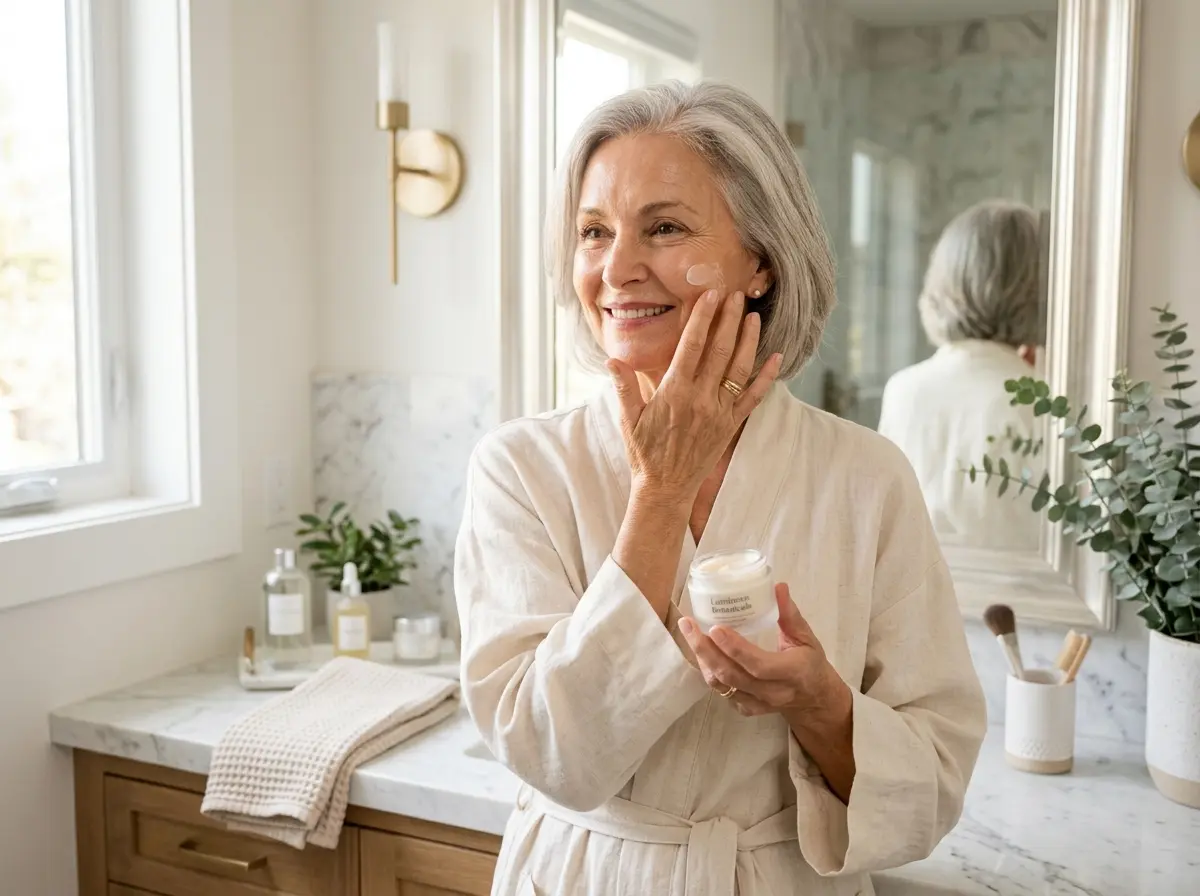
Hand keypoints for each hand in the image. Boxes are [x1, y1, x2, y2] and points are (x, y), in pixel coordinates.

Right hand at [607, 289, 781, 501]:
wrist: (665, 489)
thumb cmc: (644, 453)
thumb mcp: (628, 419)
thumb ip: (623, 387)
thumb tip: (612, 359)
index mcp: (674, 393)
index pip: (692, 346)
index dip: (703, 318)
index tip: (710, 295)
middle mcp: (701, 399)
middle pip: (720, 351)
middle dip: (729, 320)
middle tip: (737, 294)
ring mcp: (719, 413)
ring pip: (740, 369)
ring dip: (749, 341)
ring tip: (753, 317)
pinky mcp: (730, 426)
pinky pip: (754, 398)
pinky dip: (766, 377)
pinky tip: (776, 357)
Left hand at [679, 583, 846, 718]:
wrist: (814, 699)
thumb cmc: (810, 662)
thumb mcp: (806, 637)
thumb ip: (790, 614)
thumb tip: (778, 586)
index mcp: (792, 673)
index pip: (758, 665)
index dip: (735, 648)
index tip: (715, 627)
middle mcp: (773, 693)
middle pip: (732, 675)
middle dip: (706, 650)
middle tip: (688, 624)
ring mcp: (758, 703)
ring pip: (722, 685)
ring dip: (702, 659)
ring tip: (689, 633)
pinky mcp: (747, 708)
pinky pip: (722, 691)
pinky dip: (708, 671)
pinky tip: (701, 650)